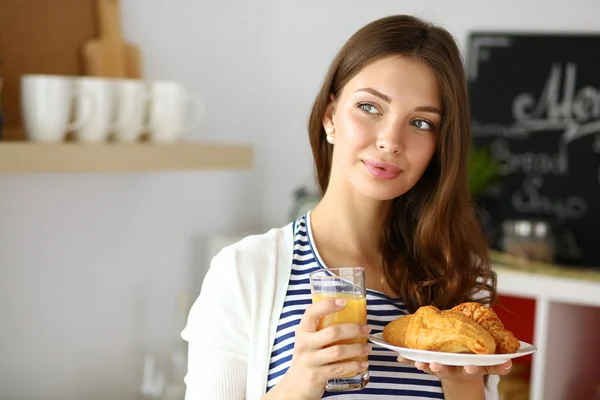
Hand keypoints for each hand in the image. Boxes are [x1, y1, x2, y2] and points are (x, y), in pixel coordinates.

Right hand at [272, 298, 371, 399]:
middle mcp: (304, 344)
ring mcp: (310, 360)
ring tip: (367, 348)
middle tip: (366, 329)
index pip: (312, 312)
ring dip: (357, 349)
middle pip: (332, 332)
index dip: (327, 305)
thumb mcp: (309, 340)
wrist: (296, 384)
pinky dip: (354, 366)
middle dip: (354, 329)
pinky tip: (362, 364)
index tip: (343, 302)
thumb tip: (350, 315)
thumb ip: (321, 329)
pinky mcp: (316, 375)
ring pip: (338, 351)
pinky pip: (339, 369)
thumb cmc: (308, 357)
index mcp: (303, 331)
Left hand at [397, 356, 511, 379]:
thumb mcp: (485, 363)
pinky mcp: (427, 362)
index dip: (471, 368)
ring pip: (431, 367)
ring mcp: (440, 366)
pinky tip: (399, 357)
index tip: (470, 367)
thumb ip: (497, 364)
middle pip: (448, 370)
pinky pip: (415, 361)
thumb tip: (509, 363)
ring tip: (418, 363)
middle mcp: (454, 368)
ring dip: (424, 365)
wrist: (458, 370)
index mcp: (468, 367)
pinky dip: (407, 359)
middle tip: (436, 365)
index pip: (473, 369)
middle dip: (442, 368)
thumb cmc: (471, 359)